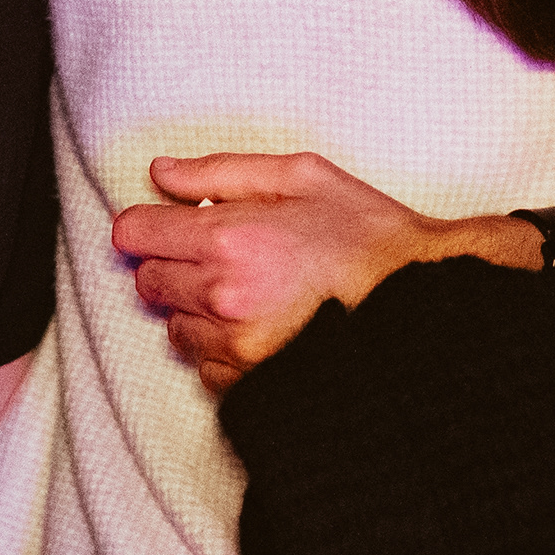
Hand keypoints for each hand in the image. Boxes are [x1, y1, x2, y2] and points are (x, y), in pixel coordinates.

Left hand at [113, 152, 496, 390]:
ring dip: (195, 306)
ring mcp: (236, 346)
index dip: (147, 223)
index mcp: (229, 238)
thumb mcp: (301, 177)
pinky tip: (259, 325)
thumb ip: (221, 172)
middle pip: (147, 280)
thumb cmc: (367, 235)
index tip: (168, 223)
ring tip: (248, 290)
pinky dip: (218, 346)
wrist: (420, 303)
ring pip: (173, 326)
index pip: (134, 233)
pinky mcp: (252, 383)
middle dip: (171, 262)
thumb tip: (161, 173)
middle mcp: (223, 296)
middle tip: (218, 252)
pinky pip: (203, 366)